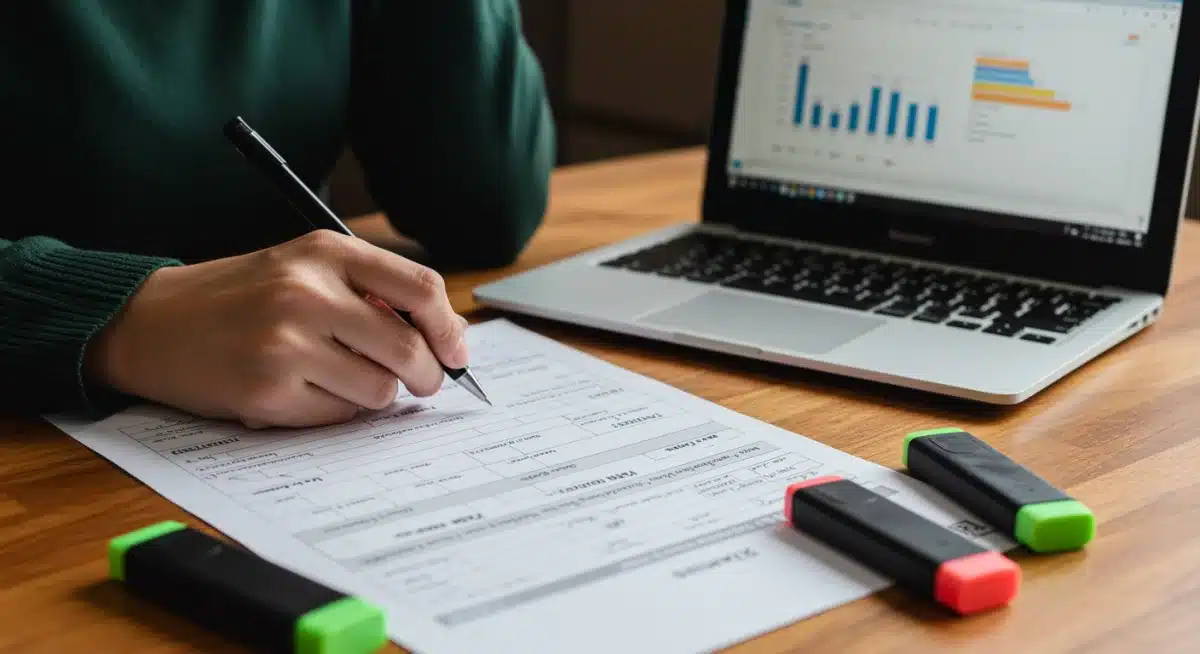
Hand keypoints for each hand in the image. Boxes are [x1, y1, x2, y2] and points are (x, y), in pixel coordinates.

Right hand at [85, 230, 468, 427]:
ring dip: (373, 394)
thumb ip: (374, 292)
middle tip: (421, 383)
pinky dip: (333, 410)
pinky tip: (300, 389)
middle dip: (427, 377)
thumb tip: (450, 337)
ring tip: (337, 377)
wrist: (152, 321)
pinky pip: (338, 415)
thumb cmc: (241, 297)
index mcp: (326, 251)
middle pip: (410, 350)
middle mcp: (307, 292)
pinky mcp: (267, 391)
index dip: (450, 329)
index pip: (421, 288)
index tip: (457, 354)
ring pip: (380, 390)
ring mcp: (285, 343)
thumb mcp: (306, 268)